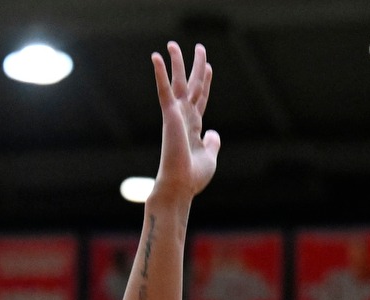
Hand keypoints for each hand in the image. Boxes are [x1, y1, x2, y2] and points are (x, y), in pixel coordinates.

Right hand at [150, 42, 219, 203]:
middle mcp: (184, 117)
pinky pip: (164, 90)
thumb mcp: (210, 157)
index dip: (205, 82)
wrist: (180, 185)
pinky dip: (160, 73)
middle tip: (199, 47)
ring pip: (178, 82)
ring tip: (173, 44)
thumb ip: (212, 143)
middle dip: (195, 66)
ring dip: (177, 62)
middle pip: (191, 85)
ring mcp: (176, 115)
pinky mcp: (169, 115)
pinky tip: (155, 56)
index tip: (208, 67)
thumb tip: (214, 133)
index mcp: (194, 127)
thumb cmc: (193, 177)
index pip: (200, 99)